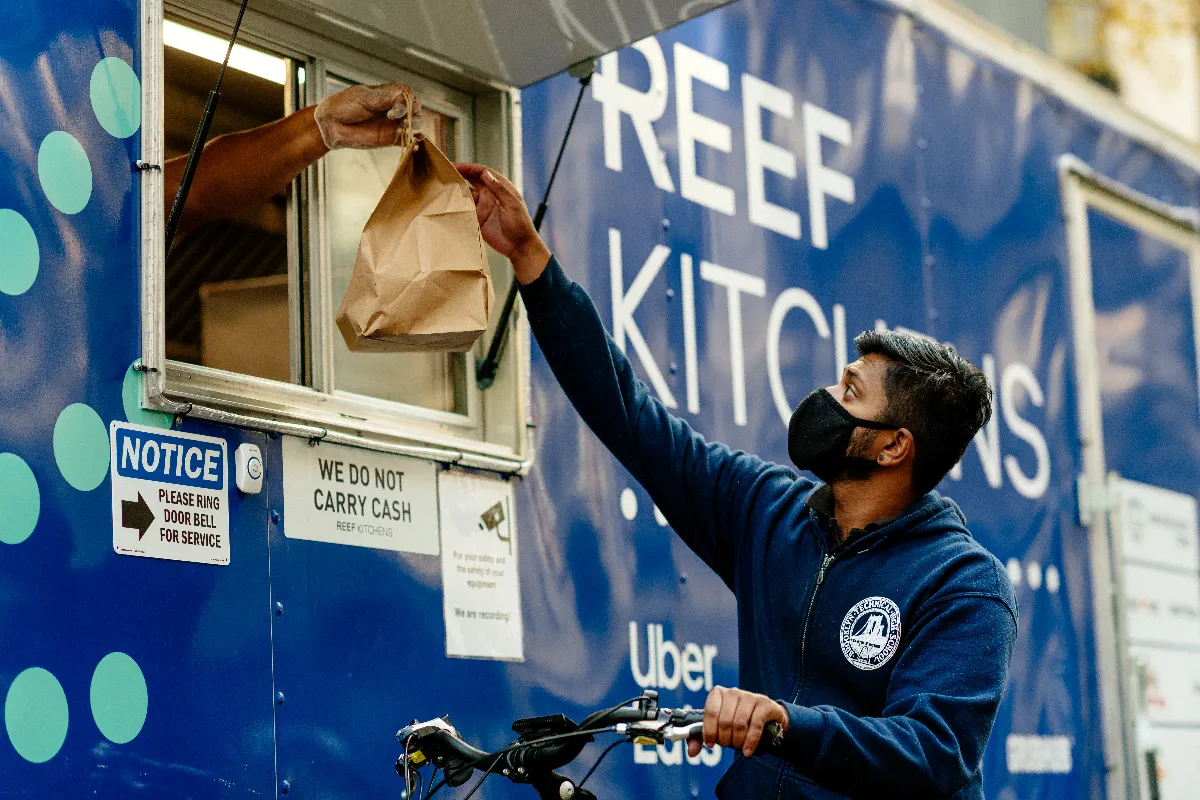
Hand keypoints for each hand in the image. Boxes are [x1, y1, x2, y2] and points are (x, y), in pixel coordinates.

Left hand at [314, 83, 420, 149]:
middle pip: (415, 108)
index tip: (394, 112)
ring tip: (405, 129)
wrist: (331, 124)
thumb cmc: (344, 105)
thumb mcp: (364, 97)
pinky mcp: (391, 138)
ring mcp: (394, 123)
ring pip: (415, 123)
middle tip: (400, 121)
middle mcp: (394, 107)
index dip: (406, 102)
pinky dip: (415, 139)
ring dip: (414, 126)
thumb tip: (403, 103)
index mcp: (388, 93)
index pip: (408, 94)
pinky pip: (407, 139)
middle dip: (413, 114)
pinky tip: (417, 139)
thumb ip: (384, 99)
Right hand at [454, 163, 549, 283]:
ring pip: (466, 194)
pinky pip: (465, 210)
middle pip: (471, 180)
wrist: (519, 248)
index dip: (468, 168)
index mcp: (500, 187)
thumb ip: (500, 189)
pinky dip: (457, 207)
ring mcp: (482, 206)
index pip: (482, 172)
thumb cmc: (521, 225)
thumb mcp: (513, 205)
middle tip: (442, 174)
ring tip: (441, 189)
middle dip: (458, 176)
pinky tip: (447, 205)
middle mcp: (490, 194)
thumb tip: (486, 174)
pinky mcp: (477, 219)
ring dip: (455, 191)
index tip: (455, 166)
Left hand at [688, 686, 787, 758]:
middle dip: (725, 740)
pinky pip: (755, 725)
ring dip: (737, 742)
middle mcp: (733, 692)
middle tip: (728, 746)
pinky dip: (750, 742)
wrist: (767, 721)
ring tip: (739, 748)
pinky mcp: (765, 704)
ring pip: (739, 724)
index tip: (710, 744)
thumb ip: (701, 738)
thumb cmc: (737, 724)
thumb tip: (691, 752)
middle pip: (724, 721)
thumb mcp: (718, 729)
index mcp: (718, 694)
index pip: (710, 712)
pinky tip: (747, 751)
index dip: (709, 731)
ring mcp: (750, 696)